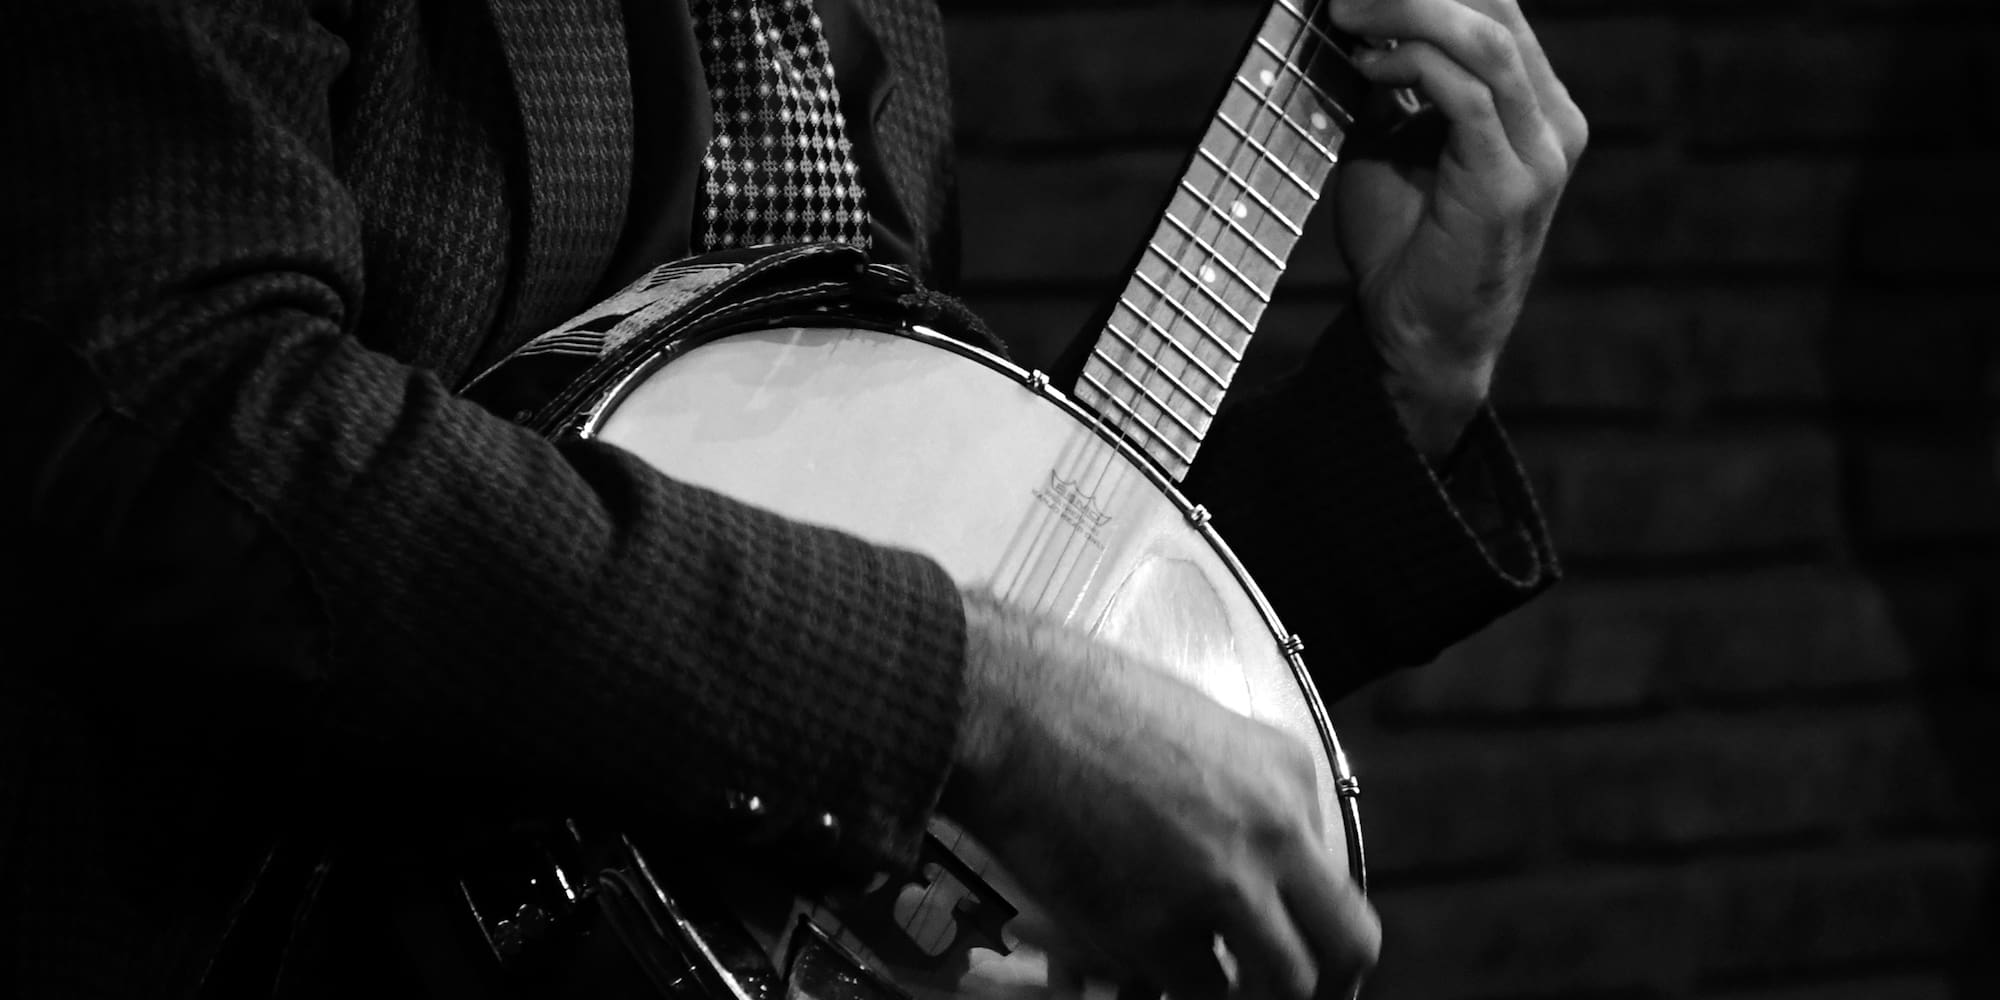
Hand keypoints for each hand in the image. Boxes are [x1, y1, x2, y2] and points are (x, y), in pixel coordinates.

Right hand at [941, 591, 1377, 999]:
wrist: (1007, 704)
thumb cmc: (1077, 701)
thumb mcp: (1194, 730)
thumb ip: (1237, 799)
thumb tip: (1244, 869)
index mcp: (1287, 771)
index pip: (1336, 878)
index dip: (1313, 927)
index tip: (1295, 947)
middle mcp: (1276, 831)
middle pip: (1348, 946)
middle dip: (1327, 986)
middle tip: (1293, 998)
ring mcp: (1222, 884)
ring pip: (1283, 983)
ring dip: (1248, 991)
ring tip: (1211, 986)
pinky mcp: (1157, 929)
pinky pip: (1193, 990)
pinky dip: (1172, 987)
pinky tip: (1142, 972)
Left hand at [1328, 0, 1588, 458]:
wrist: (1417, 338)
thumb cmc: (1402, 246)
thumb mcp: (1391, 144)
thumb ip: (1390, 83)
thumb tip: (1356, 18)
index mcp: (1535, 107)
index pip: (1495, 11)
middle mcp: (1552, 122)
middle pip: (1497, 10)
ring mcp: (1540, 153)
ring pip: (1486, 40)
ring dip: (1407, 14)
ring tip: (1348, 15)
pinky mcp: (1510, 183)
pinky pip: (1466, 94)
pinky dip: (1412, 65)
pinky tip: (1368, 67)